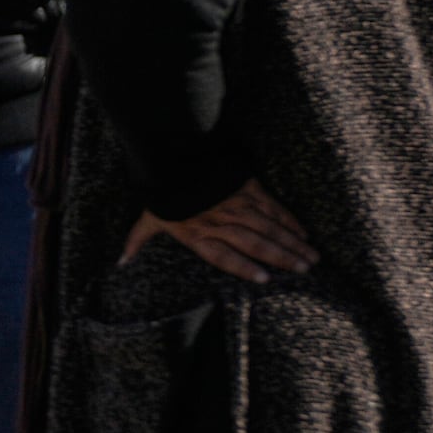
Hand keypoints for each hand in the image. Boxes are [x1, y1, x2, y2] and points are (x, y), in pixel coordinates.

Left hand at [122, 178, 318, 281]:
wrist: (173, 152)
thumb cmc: (161, 189)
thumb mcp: (148, 217)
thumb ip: (138, 240)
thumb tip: (120, 262)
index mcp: (199, 234)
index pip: (226, 257)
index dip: (246, 269)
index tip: (266, 280)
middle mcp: (222, 223)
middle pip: (257, 244)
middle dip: (283, 258)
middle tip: (305, 271)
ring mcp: (237, 205)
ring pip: (270, 228)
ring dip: (292, 243)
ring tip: (311, 257)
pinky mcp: (248, 188)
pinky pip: (273, 207)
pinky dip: (289, 220)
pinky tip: (303, 232)